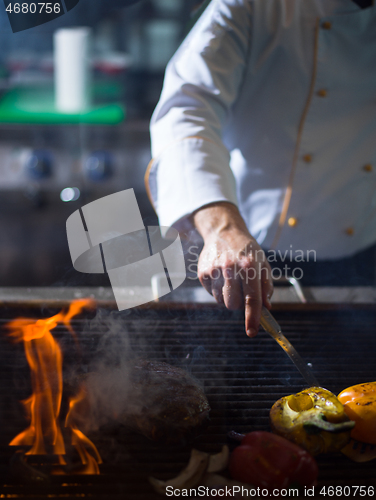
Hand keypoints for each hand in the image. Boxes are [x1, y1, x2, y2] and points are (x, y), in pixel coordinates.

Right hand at [193, 202, 272, 336]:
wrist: (224, 232)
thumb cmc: (247, 250)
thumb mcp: (263, 264)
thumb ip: (266, 287)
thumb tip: (265, 308)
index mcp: (249, 266)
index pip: (251, 298)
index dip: (252, 317)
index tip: (252, 332)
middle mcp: (230, 268)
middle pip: (233, 304)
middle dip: (239, 304)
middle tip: (243, 291)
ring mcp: (214, 270)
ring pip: (221, 301)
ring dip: (228, 296)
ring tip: (231, 279)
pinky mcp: (202, 273)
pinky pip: (211, 294)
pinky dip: (218, 290)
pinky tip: (222, 276)